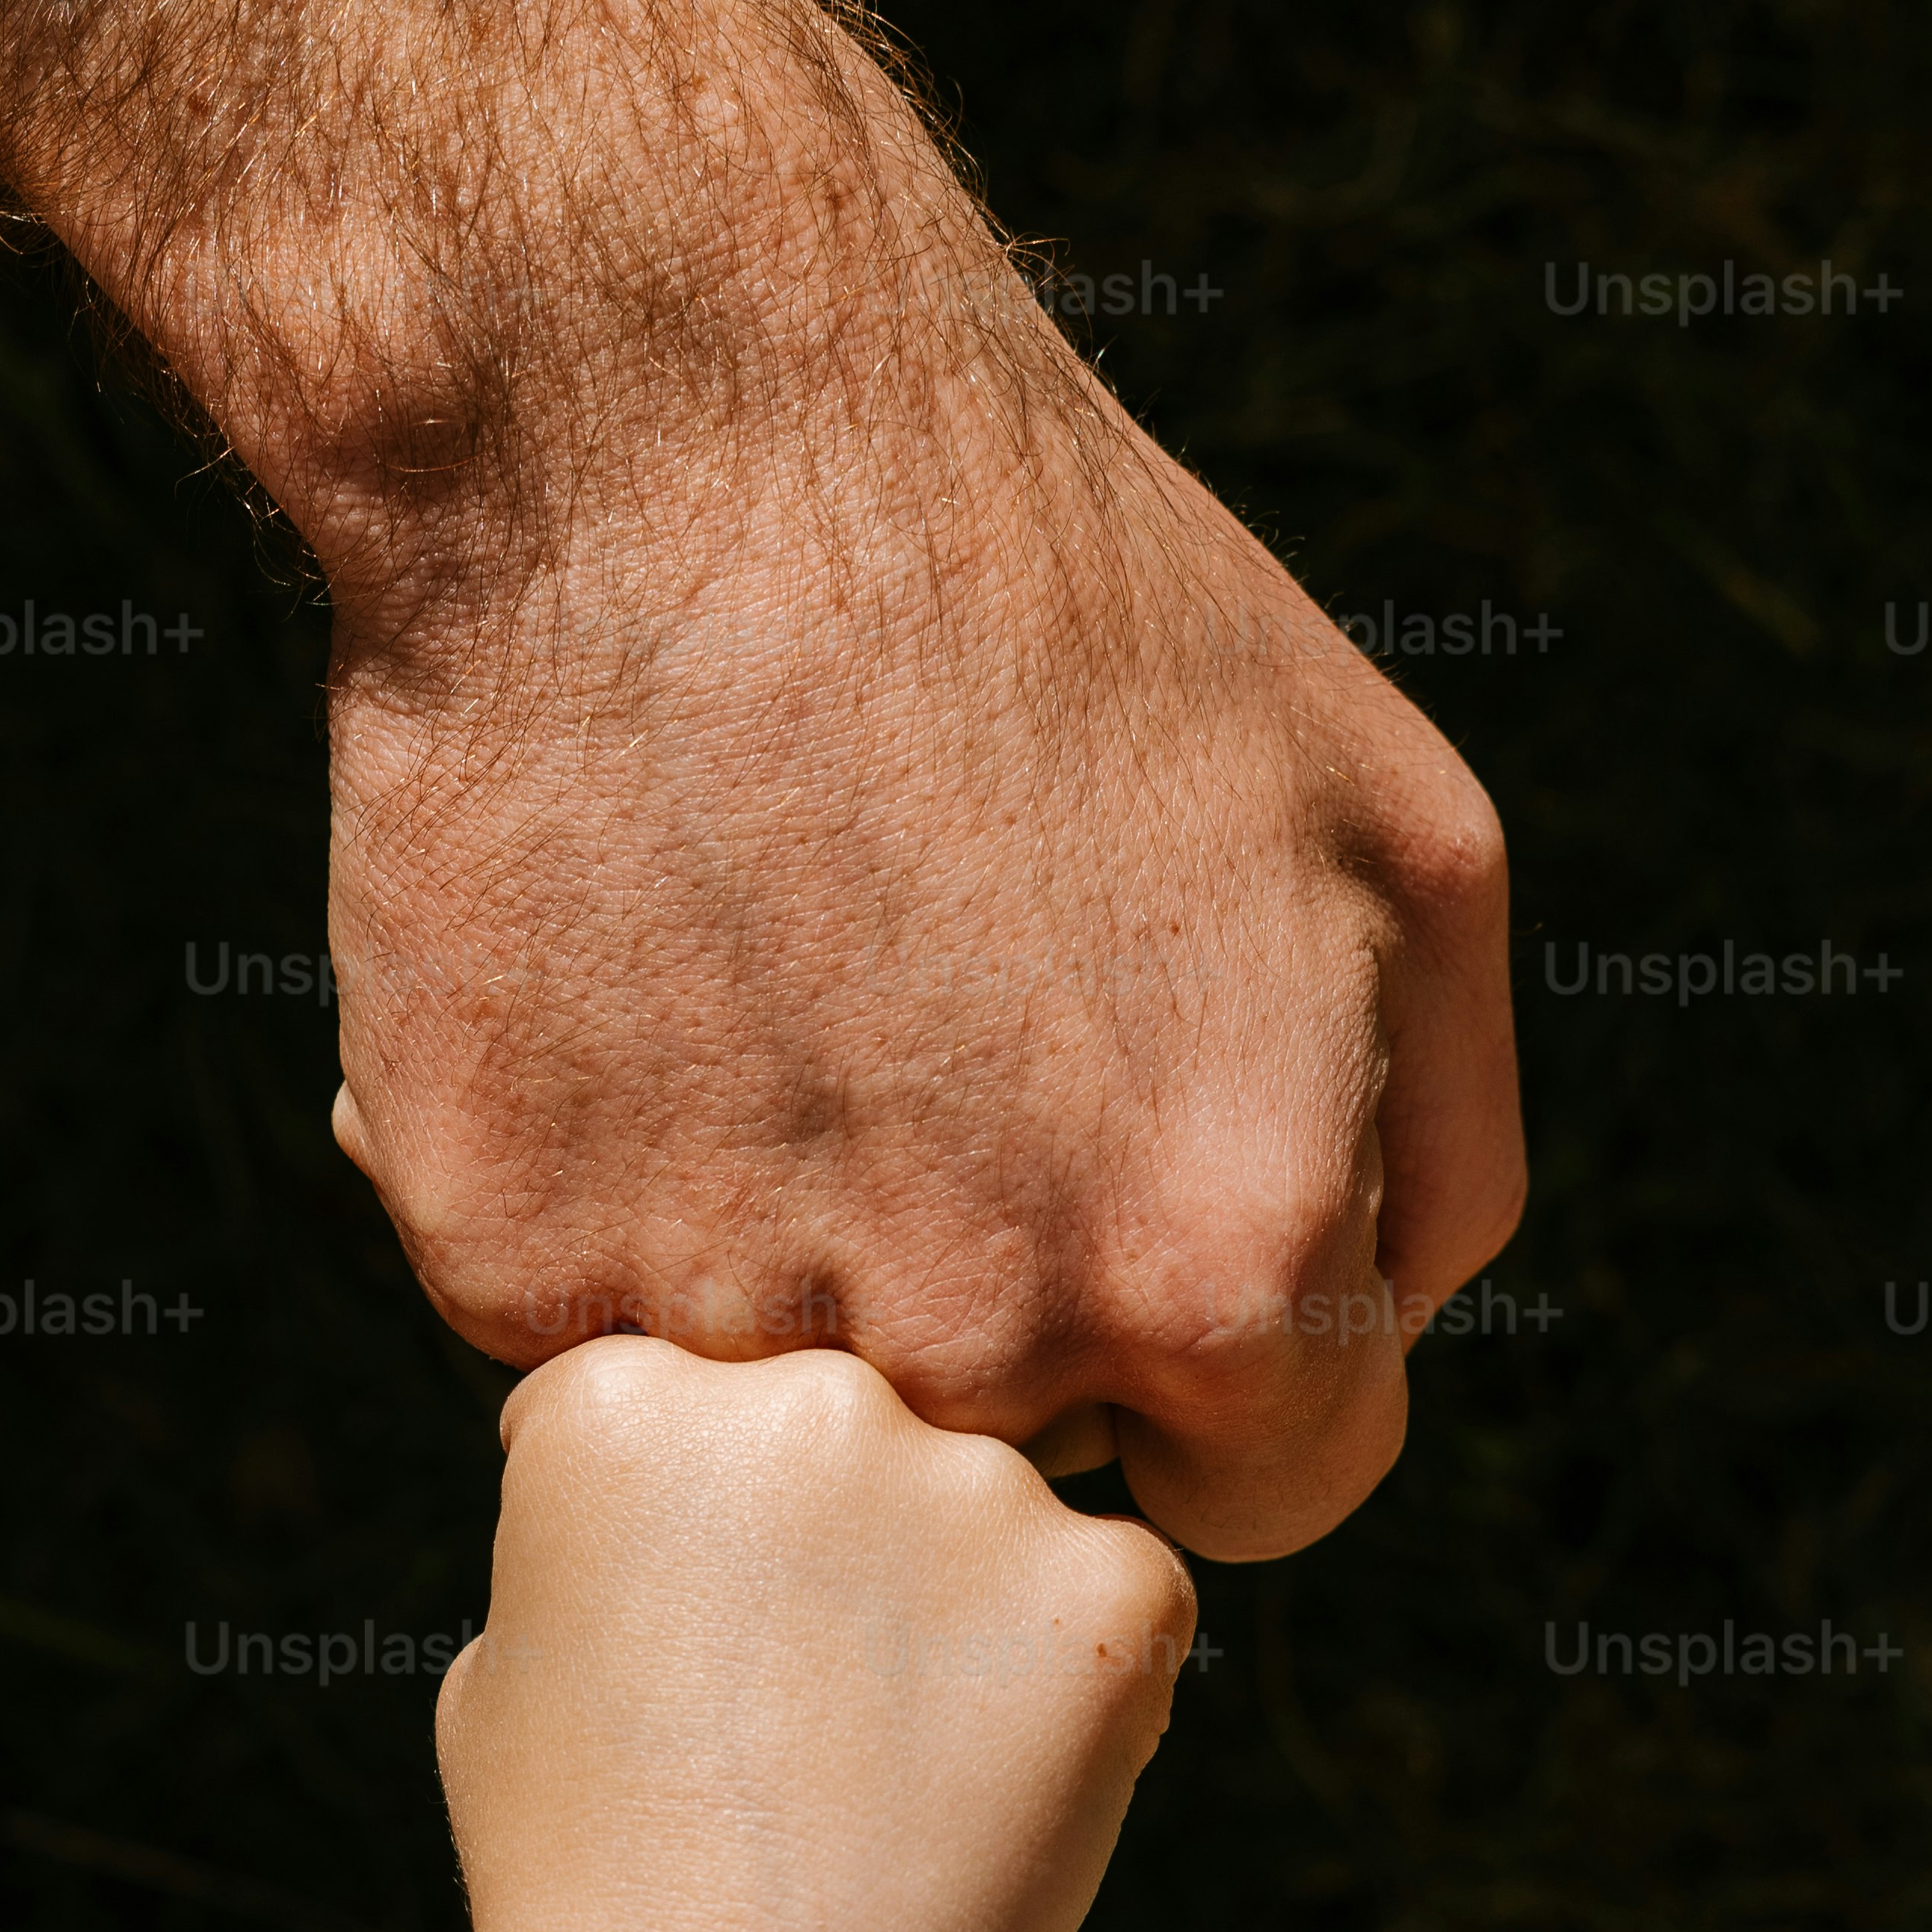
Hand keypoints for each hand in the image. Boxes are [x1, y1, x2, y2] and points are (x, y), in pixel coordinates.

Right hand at [325, 180, 1520, 1567]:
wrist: (667, 433)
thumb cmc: (1067, 604)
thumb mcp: (1403, 846)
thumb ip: (1432, 1165)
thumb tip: (1357, 1350)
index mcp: (1226, 1269)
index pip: (1264, 1498)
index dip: (1215, 1368)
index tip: (1132, 1217)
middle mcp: (975, 1338)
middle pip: (1016, 1461)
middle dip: (996, 1302)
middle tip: (930, 1049)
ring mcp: (719, 1314)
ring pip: (779, 1399)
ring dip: (782, 1248)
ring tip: (768, 982)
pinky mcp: (499, 1252)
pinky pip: (575, 1306)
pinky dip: (594, 1183)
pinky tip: (620, 975)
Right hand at [436, 1342, 1188, 1931]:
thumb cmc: (589, 1880)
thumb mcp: (504, 1666)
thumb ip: (589, 1533)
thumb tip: (652, 1487)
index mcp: (621, 1396)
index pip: (690, 1390)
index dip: (700, 1522)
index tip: (700, 1639)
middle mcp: (801, 1395)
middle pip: (854, 1419)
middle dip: (847, 1533)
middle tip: (819, 1708)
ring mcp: (972, 1481)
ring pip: (991, 1507)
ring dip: (966, 1606)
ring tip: (898, 1776)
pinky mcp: (1115, 1579)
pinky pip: (1109, 1596)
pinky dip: (1077, 1683)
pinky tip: (990, 1792)